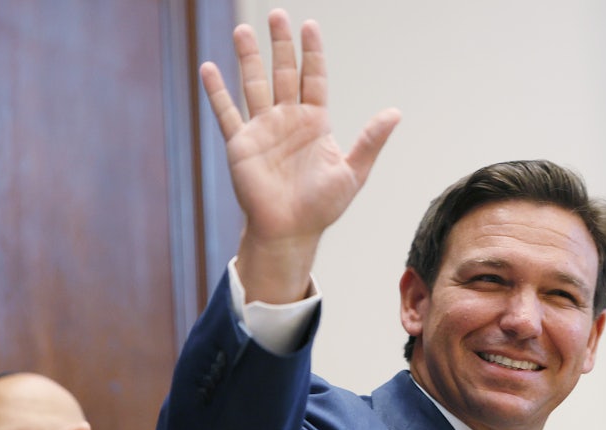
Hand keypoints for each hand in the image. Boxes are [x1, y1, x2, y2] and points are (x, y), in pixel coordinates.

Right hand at [201, 9, 399, 303]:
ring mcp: (262, 129)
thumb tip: (396, 112)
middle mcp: (287, 119)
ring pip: (253, 84)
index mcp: (315, 122)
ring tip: (243, 31)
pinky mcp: (241, 145)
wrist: (290, 232)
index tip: (309, 25)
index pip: (313, 77)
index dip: (311, 52)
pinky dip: (217, 92)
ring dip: (248, 58)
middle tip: (277, 14)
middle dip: (280, 44)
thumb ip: (370, 141)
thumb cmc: (322, 207)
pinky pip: (227, 113)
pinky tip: (209, 68)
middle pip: (282, 72)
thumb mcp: (353, 172)